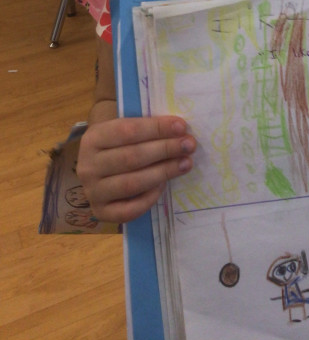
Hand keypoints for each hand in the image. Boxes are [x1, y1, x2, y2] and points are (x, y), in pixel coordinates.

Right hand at [77, 116, 195, 222]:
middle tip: (189, 145)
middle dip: (164, 150)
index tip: (181, 126)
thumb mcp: (125, 128)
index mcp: (93, 138)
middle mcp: (87, 166)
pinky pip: (128, 211)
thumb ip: (147, 128)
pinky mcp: (101, 212)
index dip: (156, 128)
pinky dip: (148, 199)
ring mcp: (92, 192)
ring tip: (185, 163)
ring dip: (163, 172)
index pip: (127, 131)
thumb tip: (180, 130)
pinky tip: (164, 186)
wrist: (100, 165)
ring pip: (131, 184)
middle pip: (131, 158)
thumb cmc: (121, 143)